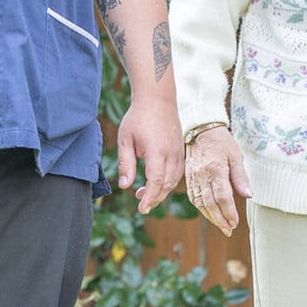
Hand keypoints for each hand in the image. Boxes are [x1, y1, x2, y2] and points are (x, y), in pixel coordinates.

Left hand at [115, 97, 184, 214]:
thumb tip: (125, 186)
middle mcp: (172, 154)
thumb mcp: (125, 140)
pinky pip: (178, 172)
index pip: (156, 182)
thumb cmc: (138, 117)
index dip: (150, 198)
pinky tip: (156, 181)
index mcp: (157, 152)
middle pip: (167, 185)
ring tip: (144, 193)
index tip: (141, 208)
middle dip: (155, 198)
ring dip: (162, 191)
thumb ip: (126, 164)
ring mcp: (179, 152)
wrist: (158, 98)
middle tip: (140, 203)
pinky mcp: (181, 150)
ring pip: (174, 180)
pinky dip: (168, 181)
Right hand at [184, 124, 251, 234]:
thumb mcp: (236, 156)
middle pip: (209, 203)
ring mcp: (193, 177)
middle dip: (219, 219)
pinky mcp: (188, 177)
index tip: (235, 222)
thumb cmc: (221, 141)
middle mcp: (202, 175)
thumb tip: (247, 195)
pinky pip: (192, 196)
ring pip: (199, 202)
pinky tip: (208, 213)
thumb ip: (240, 177)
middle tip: (228, 230)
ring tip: (220, 225)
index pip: (222, 196)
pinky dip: (200, 208)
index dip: (229, 212)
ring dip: (210, 216)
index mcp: (215, 169)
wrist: (201, 129)